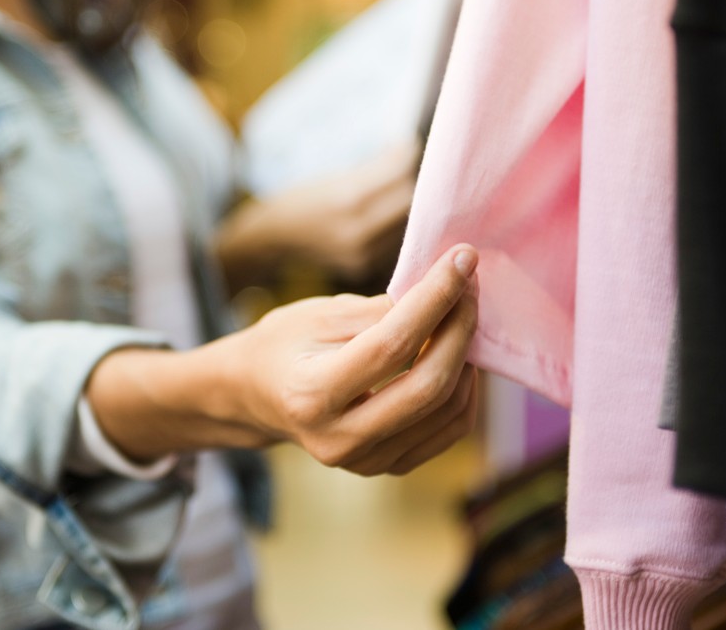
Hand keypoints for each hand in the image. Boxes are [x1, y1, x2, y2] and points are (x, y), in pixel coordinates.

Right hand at [86, 244, 479, 476]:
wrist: (256, 397)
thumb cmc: (283, 345)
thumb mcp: (317, 314)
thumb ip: (379, 310)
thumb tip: (442, 294)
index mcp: (311, 394)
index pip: (391, 346)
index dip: (434, 300)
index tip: (461, 259)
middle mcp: (338, 439)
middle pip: (427, 387)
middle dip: (460, 329)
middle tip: (469, 285)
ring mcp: (364, 462)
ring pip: (446, 410)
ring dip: (466, 356)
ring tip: (462, 313)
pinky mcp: (387, 466)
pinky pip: (447, 430)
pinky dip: (463, 388)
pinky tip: (456, 352)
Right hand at [217, 143, 418, 286]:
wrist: (275, 238)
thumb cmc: (304, 198)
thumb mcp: (335, 175)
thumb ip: (377, 166)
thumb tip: (410, 149)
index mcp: (349, 199)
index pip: (400, 175)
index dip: (408, 157)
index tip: (409, 146)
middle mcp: (359, 231)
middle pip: (408, 201)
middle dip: (411, 182)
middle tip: (409, 169)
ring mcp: (363, 255)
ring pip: (406, 224)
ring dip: (408, 206)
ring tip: (400, 191)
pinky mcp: (365, 269)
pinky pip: (395, 243)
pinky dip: (397, 226)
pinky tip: (389, 216)